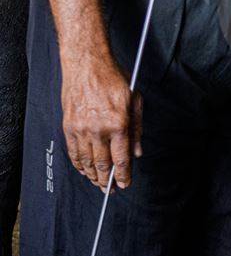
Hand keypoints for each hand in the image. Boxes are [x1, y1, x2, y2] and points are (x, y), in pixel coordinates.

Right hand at [61, 52, 141, 190]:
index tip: (124, 184)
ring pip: (86, 161)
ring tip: (98, 182)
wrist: (87, 65)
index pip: (121, 159)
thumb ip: (137, 129)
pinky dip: (78, 164)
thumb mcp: (134, 101)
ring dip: (92, 175)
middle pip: (102, 164)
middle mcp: (99, 129)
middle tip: (110, 190)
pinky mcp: (68, 126)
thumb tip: (137, 152)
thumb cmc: (113, 79)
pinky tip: (84, 169)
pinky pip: (73, 152)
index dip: (123, 176)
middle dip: (107, 180)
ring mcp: (81, 129)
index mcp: (118, 123)